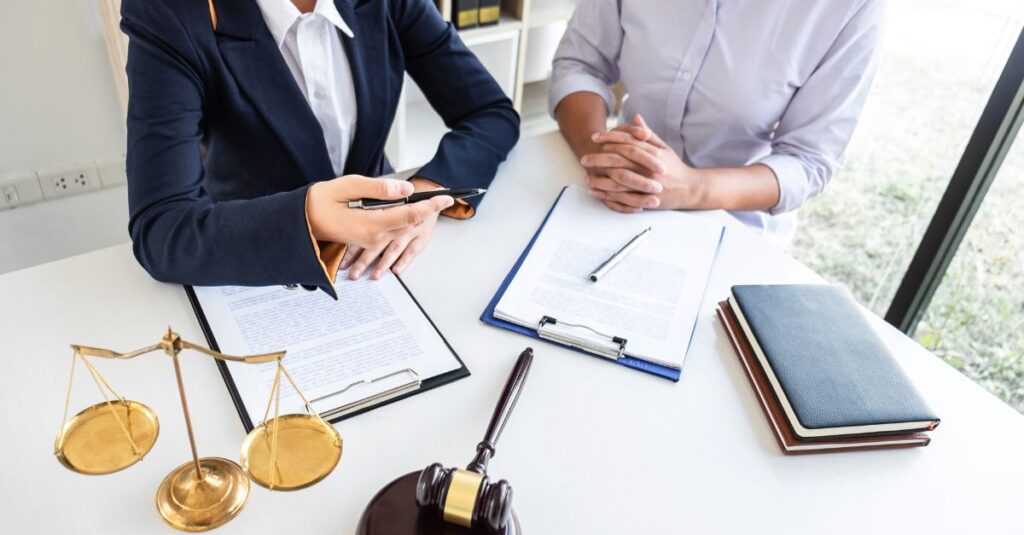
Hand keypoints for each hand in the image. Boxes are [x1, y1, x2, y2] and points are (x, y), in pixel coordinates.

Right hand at [306, 175, 452, 278]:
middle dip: (429, 209)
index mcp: (372, 223)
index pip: (411, 215)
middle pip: (411, 223)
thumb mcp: (350, 186)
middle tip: (445, 195)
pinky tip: (410, 210)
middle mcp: (375, 236)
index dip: (432, 206)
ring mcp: (372, 241)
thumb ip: (380, 189)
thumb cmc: (320, 201)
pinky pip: (393, 232)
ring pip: (403, 228)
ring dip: (418, 215)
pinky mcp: (368, 240)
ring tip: (433, 201)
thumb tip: (406, 190)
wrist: (301, 222)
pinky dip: (404, 220)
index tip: (447, 197)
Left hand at [581, 115, 707, 212]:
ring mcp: (647, 184)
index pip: (627, 141)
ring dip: (600, 179)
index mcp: (652, 152)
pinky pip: (623, 197)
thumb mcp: (663, 147)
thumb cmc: (674, 166)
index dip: (609, 138)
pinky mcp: (646, 199)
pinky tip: (596, 193)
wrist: (690, 188)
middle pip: (619, 160)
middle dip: (599, 159)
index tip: (595, 137)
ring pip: (619, 180)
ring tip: (587, 177)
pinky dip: (608, 195)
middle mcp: (649, 167)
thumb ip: (647, 134)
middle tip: (584, 159)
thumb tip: (635, 117)